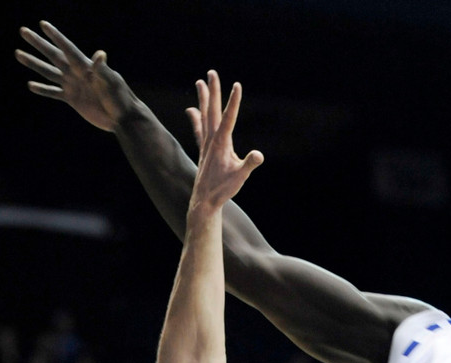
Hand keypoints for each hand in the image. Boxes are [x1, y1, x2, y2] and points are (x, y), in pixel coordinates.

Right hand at [16, 21, 134, 131]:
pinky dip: (43, 89)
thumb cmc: (120, 98)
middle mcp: (76, 73)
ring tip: (18, 53)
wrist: (122, 118)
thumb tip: (100, 54)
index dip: (56, 36)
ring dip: (33, 63)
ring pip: (49, 72)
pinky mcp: (73, 99)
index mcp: (85, 66)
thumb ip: (103, 69)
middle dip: (38, 43)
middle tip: (23, 31)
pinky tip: (31, 85)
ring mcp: (73, 85)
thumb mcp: (112, 82)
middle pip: (53, 55)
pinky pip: (54, 93)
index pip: (67, 48)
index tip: (43, 24)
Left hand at [186, 71, 263, 211]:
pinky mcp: (203, 150)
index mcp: (221, 143)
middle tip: (211, 72)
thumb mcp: (239, 177)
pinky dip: (195, 118)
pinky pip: (198, 129)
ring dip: (203, 99)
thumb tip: (259, 155)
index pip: (229, 118)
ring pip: (204, 116)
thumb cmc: (223, 189)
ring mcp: (205, 144)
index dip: (234, 101)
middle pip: (213, 110)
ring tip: (200, 82)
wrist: (204, 201)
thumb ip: (248, 164)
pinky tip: (191, 110)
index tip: (237, 85)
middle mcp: (211, 140)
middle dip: (214, 91)